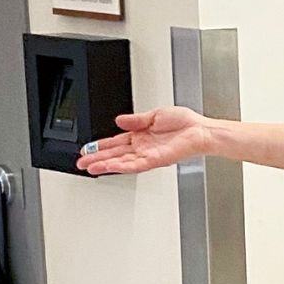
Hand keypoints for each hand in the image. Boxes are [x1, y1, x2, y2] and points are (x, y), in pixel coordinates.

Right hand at [76, 106, 211, 175]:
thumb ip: (135, 120)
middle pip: (115, 154)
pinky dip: (122, 166)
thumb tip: (119, 121)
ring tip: (89, 168)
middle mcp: (143, 148)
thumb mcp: (154, 115)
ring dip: (105, 164)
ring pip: (122, 162)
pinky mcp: (157, 160)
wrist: (202, 131)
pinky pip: (136, 164)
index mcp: (141, 136)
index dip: (100, 146)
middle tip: (81, 163)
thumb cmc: (185, 123)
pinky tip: (110, 167)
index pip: (115, 143)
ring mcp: (149, 155)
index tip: (86, 150)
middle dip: (97, 158)